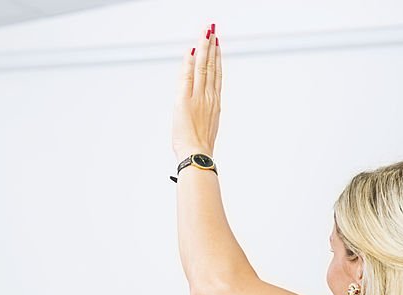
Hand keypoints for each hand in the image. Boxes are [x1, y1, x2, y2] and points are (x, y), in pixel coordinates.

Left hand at [173, 23, 221, 159]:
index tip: (218, 46)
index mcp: (215, 104)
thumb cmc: (200, 149)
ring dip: (204, 48)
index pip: (217, 76)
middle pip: (211, 67)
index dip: (218, 59)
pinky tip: (191, 50)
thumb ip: (205, 117)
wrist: (197, 155)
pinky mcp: (185, 100)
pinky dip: (190, 62)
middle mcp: (209, 97)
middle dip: (212, 47)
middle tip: (212, 31)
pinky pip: (188, 76)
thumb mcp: (207, 129)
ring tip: (206, 33)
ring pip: (203, 67)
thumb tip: (203, 116)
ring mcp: (198, 97)